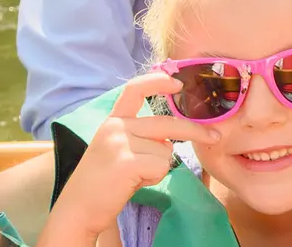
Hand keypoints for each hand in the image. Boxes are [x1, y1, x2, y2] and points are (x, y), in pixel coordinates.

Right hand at [39, 74, 220, 244]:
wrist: (77, 209)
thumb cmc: (102, 182)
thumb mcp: (117, 149)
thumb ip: (139, 136)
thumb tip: (172, 136)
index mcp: (113, 121)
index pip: (134, 89)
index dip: (158, 82)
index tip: (178, 82)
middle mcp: (115, 127)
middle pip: (166, 123)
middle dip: (195, 130)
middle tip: (214, 136)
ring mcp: (119, 143)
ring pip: (166, 149)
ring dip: (158, 166)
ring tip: (135, 176)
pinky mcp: (126, 161)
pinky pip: (161, 164)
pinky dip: (155, 176)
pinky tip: (134, 182)